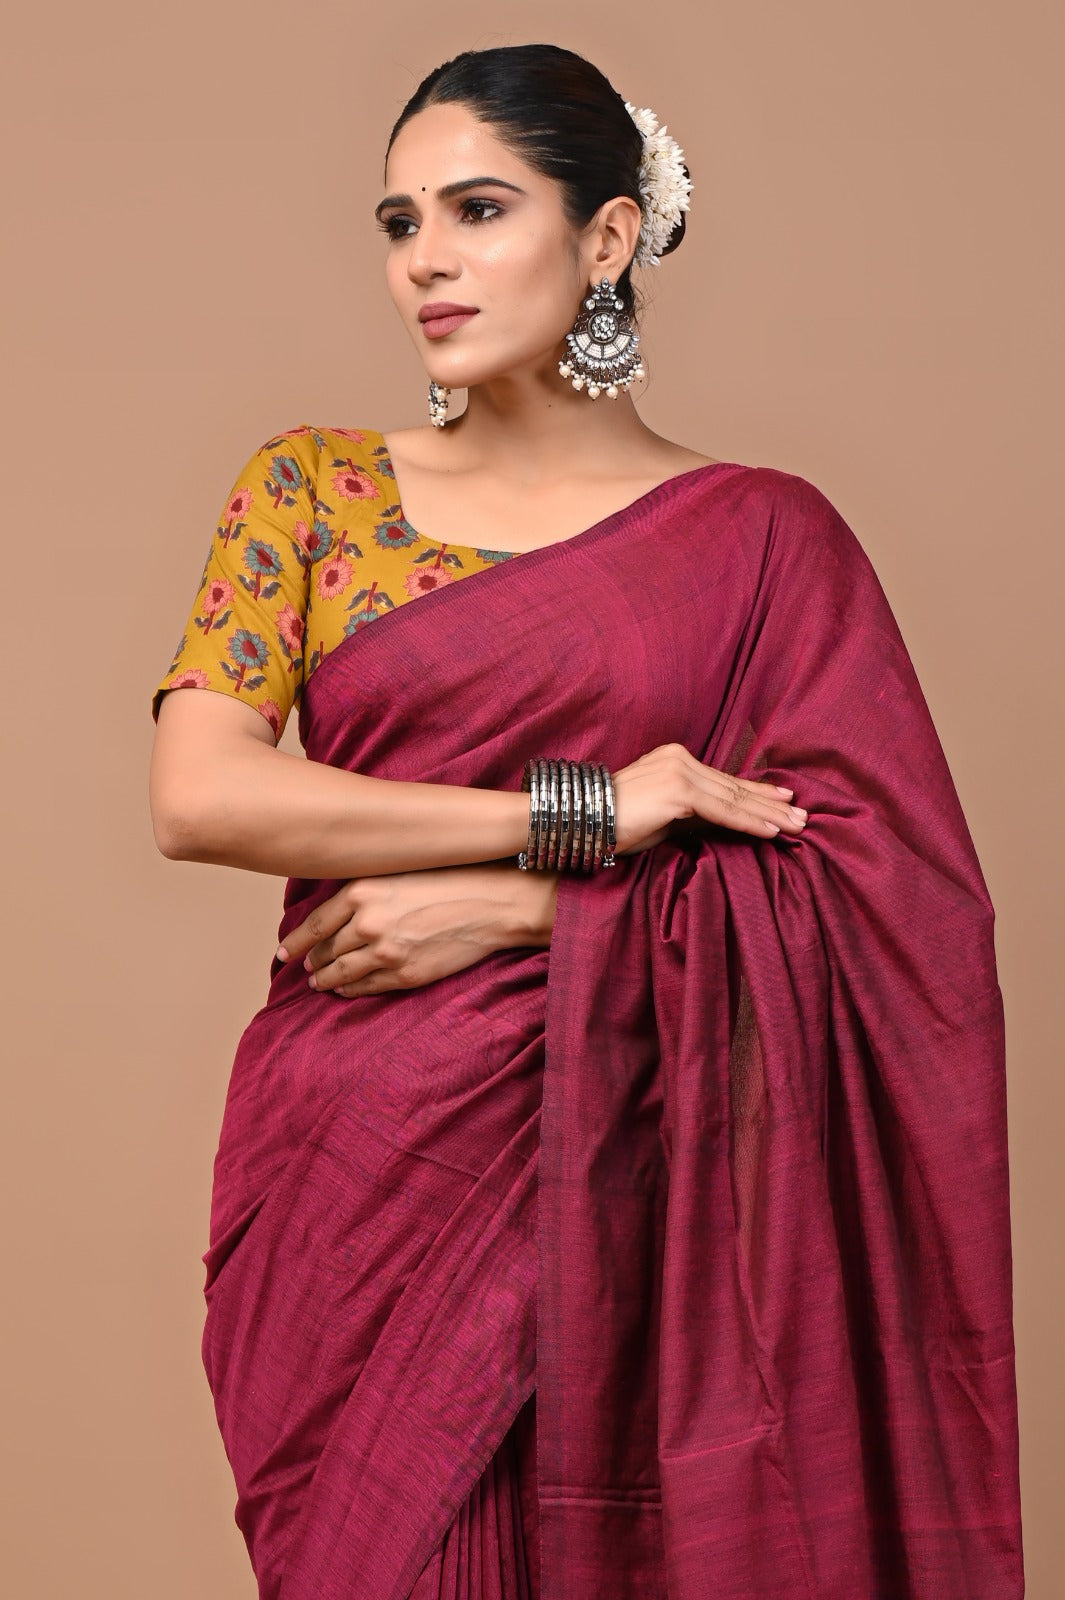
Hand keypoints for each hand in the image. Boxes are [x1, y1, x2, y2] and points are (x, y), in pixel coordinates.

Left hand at [275, 862, 556, 996]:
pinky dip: (349, 990)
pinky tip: (343, 989)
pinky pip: (365, 987)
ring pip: (340, 972)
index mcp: (361, 892)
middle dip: (310, 960)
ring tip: (316, 982)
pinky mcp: (404, 974)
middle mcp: (367, 923)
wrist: (492, 904)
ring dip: (324, 979)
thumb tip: (339, 909)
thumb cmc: (452, 879)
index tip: (285, 950)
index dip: (296, 940)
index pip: (315, 923)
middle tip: (300, 966)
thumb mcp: (400, 872)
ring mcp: (384, 952)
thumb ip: (366, 890)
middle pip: (325, 949)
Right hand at [611, 743, 807, 852]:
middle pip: (734, 787)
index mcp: (675, 759)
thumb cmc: (614, 824)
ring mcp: (680, 772)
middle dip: (771, 804)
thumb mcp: (660, 816)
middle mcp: (680, 758)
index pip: (724, 781)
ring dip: (769, 815)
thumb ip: (691, 813)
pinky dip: (750, 823)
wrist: (580, 819)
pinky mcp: (678, 791)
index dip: (757, 792)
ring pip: (734, 798)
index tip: (785, 801)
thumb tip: (723, 824)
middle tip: (802, 816)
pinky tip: (771, 832)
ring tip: (797, 826)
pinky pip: (723, 812)